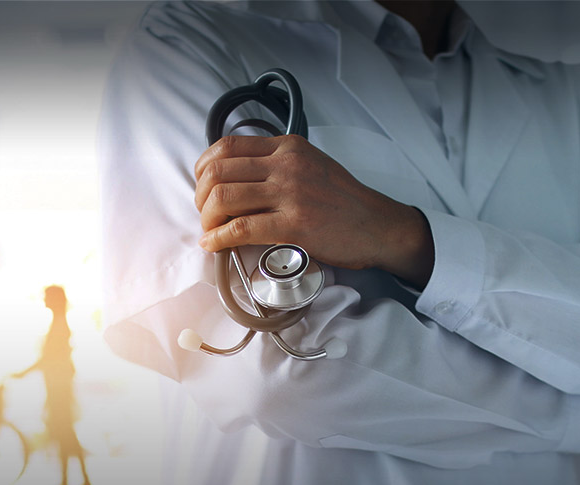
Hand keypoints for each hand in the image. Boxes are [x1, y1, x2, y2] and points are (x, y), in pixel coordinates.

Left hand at [193, 134, 434, 285]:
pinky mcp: (294, 223)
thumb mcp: (309, 165)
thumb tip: (234, 179)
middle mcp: (286, 164)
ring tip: (210, 231)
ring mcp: (290, 193)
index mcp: (287, 147)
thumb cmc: (342, 201)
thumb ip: (275, 165)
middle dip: (200, 196)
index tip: (203, 187)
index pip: (227, 145)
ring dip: (206, 218)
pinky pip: (241, 228)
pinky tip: (214, 245)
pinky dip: (219, 238)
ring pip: (224, 198)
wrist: (378, 225)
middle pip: (218, 172)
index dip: (204, 168)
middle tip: (205, 214)